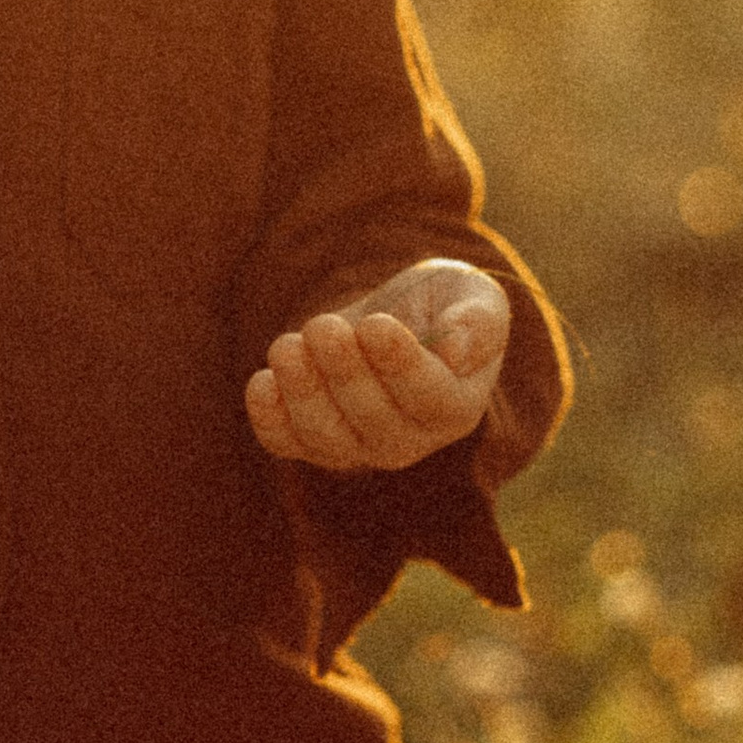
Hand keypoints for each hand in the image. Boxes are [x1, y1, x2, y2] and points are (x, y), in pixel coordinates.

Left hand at [246, 256, 510, 471]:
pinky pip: (286, 442)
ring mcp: (358, 446)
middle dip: (344, 373)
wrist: (395, 317)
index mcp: (457, 406)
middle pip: (375, 421)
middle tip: (324, 326)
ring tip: (287, 346)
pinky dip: (270, 418)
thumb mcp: (475, 296)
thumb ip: (479, 321)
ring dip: (302, 393)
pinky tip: (263, 380)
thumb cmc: (443, 305)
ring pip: (326, 437)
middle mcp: (410, 439)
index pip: (431, 400)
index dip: (401, 367)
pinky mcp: (312, 440)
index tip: (375, 325)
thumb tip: (456, 352)